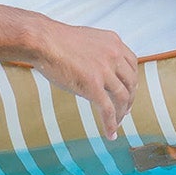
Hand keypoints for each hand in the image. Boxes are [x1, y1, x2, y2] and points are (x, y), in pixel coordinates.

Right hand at [30, 19, 140, 138]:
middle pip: (131, 82)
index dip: (132, 81)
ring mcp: (105, 70)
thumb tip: (98, 70)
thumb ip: (98, 53)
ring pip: (122, 97)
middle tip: (125, 110)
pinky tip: (111, 134)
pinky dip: (111, 123)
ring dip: (121, 113)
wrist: (43, 41)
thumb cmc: (57, 41)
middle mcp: (114, 54)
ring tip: (117, 123)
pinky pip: (108, 109)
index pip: (132, 64)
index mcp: (114, 42)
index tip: (128, 91)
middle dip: (130, 98)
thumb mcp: (87, 41)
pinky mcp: (93, 85)